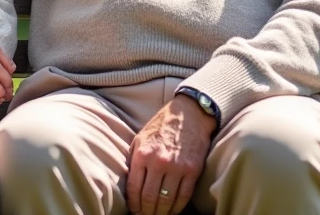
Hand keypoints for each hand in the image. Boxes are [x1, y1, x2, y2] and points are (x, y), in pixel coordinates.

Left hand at [127, 94, 216, 214]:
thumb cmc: (161, 126)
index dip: (133, 205)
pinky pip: (183, 196)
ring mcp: (176, 167)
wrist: (189, 115)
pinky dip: (177, 207)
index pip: (134, 188)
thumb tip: (127, 184)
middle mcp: (158, 162)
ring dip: (161, 213)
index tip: (134, 211)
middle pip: (150, 198)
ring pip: (166, 201)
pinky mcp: (192, 170)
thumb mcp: (140, 138)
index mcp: (142, 154)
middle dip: (146, 212)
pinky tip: (172, 210)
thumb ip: (134, 159)